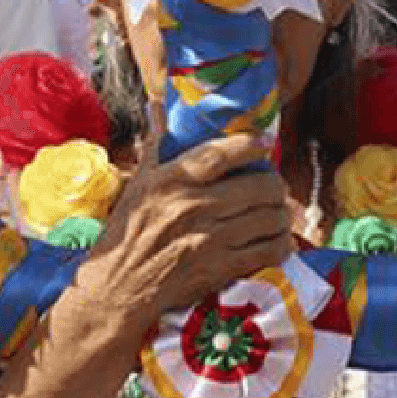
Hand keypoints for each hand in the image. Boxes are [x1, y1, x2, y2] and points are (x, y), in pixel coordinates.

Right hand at [72, 134, 291, 335]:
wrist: (114, 292)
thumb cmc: (124, 236)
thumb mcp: (136, 185)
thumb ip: (155, 144)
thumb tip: (158, 105)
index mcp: (170, 181)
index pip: (221, 154)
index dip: (251, 144)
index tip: (264, 143)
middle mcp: (192, 207)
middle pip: (259, 185)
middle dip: (275, 185)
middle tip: (274, 188)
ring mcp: (208, 239)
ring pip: (269, 217)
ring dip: (282, 215)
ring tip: (278, 214)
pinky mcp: (218, 269)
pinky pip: (267, 250)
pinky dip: (281, 245)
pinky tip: (279, 241)